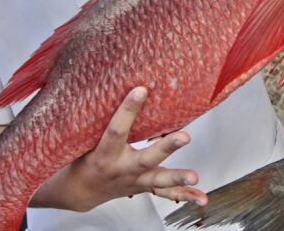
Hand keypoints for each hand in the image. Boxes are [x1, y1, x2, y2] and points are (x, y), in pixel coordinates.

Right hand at [48, 87, 205, 210]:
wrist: (80, 191)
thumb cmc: (85, 156)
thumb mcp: (86, 138)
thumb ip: (103, 118)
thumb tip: (128, 84)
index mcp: (104, 154)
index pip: (116, 130)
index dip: (128, 110)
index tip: (141, 89)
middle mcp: (121, 169)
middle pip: (145, 159)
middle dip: (166, 147)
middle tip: (185, 137)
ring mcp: (134, 181)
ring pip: (158, 181)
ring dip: (178, 177)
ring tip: (195, 175)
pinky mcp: (144, 188)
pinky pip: (165, 194)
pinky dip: (185, 195)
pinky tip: (202, 198)